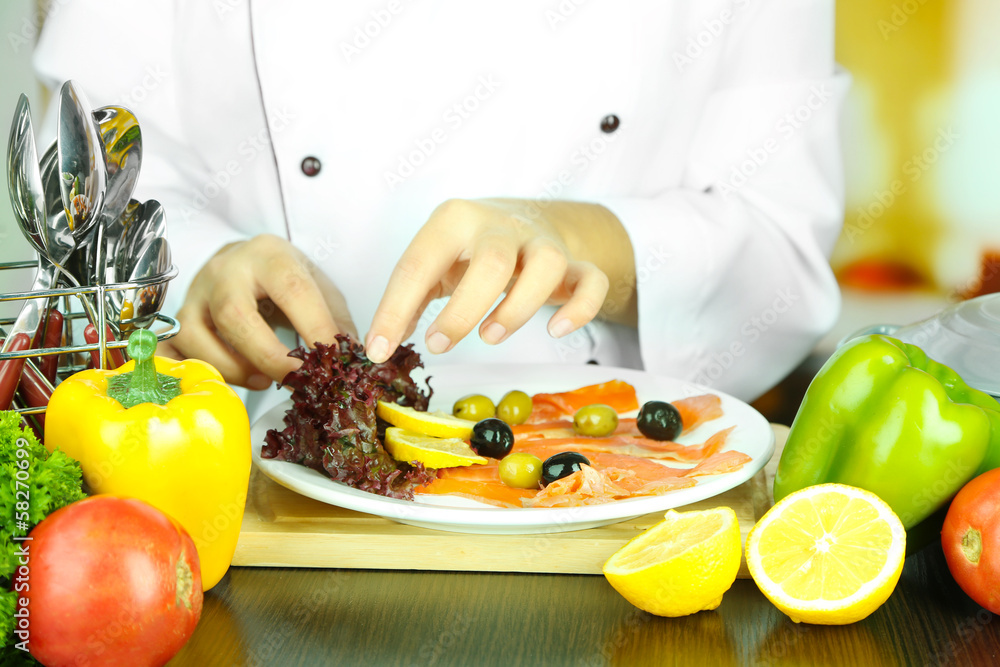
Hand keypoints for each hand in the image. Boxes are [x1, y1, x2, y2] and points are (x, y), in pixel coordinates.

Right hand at [159, 234, 356, 387]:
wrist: (244, 260)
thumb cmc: (285, 278)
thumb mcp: (318, 287)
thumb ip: (336, 321)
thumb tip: (352, 360)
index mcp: (270, 255)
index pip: (292, 289)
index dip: (313, 328)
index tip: (331, 361)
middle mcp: (226, 270)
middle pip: (235, 315)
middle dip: (267, 356)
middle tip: (293, 380)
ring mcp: (195, 293)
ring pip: (197, 335)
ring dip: (232, 368)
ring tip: (262, 380)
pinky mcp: (177, 317)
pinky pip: (171, 349)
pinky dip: (193, 372)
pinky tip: (222, 382)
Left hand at [365, 198, 634, 362]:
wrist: (525, 216)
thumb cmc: (469, 248)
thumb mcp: (434, 261)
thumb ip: (408, 298)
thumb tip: (381, 344)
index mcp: (454, 221)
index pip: (419, 263)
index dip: (394, 309)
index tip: (379, 349)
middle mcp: (499, 226)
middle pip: (491, 262)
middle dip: (463, 310)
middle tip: (438, 345)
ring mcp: (541, 243)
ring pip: (547, 265)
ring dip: (519, 307)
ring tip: (490, 337)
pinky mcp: (574, 263)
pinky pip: (591, 280)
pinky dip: (580, 307)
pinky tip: (557, 330)